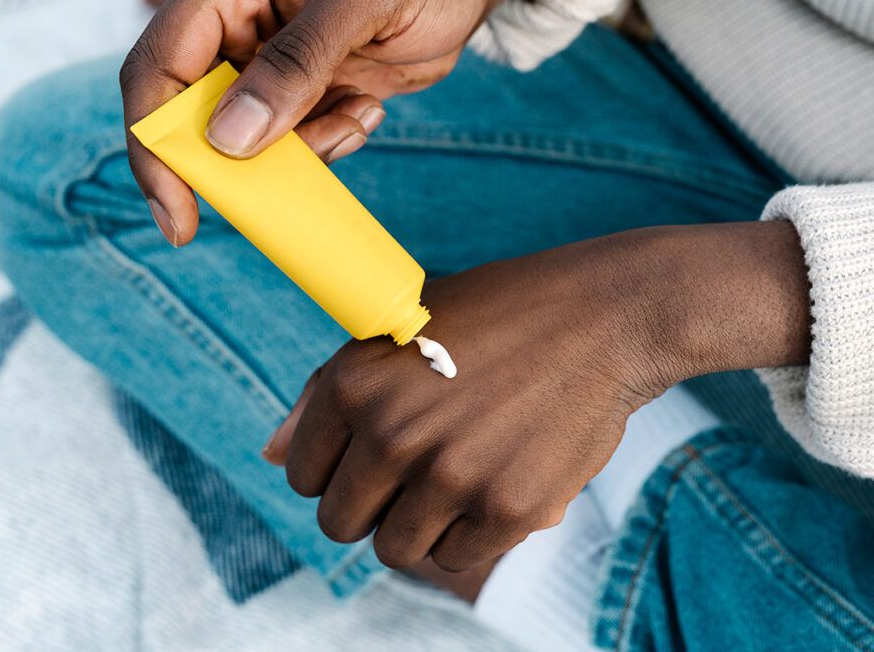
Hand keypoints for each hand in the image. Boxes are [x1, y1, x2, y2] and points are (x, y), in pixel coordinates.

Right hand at [121, 0, 544, 245]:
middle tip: (263, 202)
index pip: (161, 65)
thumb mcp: (365, 0)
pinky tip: (366, 106)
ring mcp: (273, 63)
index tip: (176, 210)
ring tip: (353, 115)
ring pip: (250, 139)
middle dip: (229, 163)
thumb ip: (299, 62)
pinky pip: (297, 142)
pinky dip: (329, 143)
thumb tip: (230, 138)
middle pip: (194, 111)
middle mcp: (240, 25)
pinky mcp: (307, 92)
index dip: (155, 139)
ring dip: (298, 153)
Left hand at [264, 222, 811, 571]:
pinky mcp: (508, 511)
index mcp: (353, 383)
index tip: (374, 458)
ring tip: (459, 475)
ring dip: (420, 524)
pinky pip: (458, 557)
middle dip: (371, 506)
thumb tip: (268, 457)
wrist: (604, 316)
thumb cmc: (498, 316)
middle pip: (341, 523)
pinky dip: (472, 532)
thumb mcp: (400, 328)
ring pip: (396, 549)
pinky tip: (498, 479)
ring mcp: (451, 476)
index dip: (336, 471)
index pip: (302, 475)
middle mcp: (391, 433)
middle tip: (417, 473)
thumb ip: (326, 393)